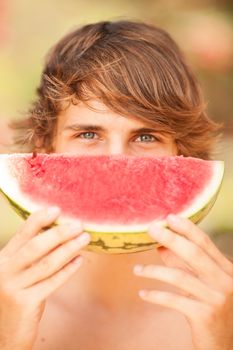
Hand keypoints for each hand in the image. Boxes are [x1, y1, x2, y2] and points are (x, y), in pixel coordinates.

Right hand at [0, 207, 89, 349]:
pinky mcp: (25, 303)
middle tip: (79, 225)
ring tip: (85, 239)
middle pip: (36, 246)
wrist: (5, 332)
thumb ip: (31, 255)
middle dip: (60, 233)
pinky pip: (52, 282)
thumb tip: (59, 232)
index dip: (40, 219)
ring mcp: (13, 287)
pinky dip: (68, 270)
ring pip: (47, 263)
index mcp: (4, 258)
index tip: (57, 209)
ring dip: (69, 249)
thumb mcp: (18, 272)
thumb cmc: (18, 296)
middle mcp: (5, 270)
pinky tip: (80, 260)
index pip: (23, 233)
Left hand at [134, 215, 232, 349]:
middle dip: (171, 238)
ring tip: (137, 270)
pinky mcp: (205, 316)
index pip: (205, 243)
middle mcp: (225, 281)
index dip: (187, 228)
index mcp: (226, 269)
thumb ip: (183, 264)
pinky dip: (156, 295)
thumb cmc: (210, 307)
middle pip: (194, 254)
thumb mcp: (201, 283)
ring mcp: (217, 298)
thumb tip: (161, 244)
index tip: (170, 217)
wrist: (224, 344)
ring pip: (180, 276)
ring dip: (154, 270)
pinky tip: (142, 293)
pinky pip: (174, 300)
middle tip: (151, 229)